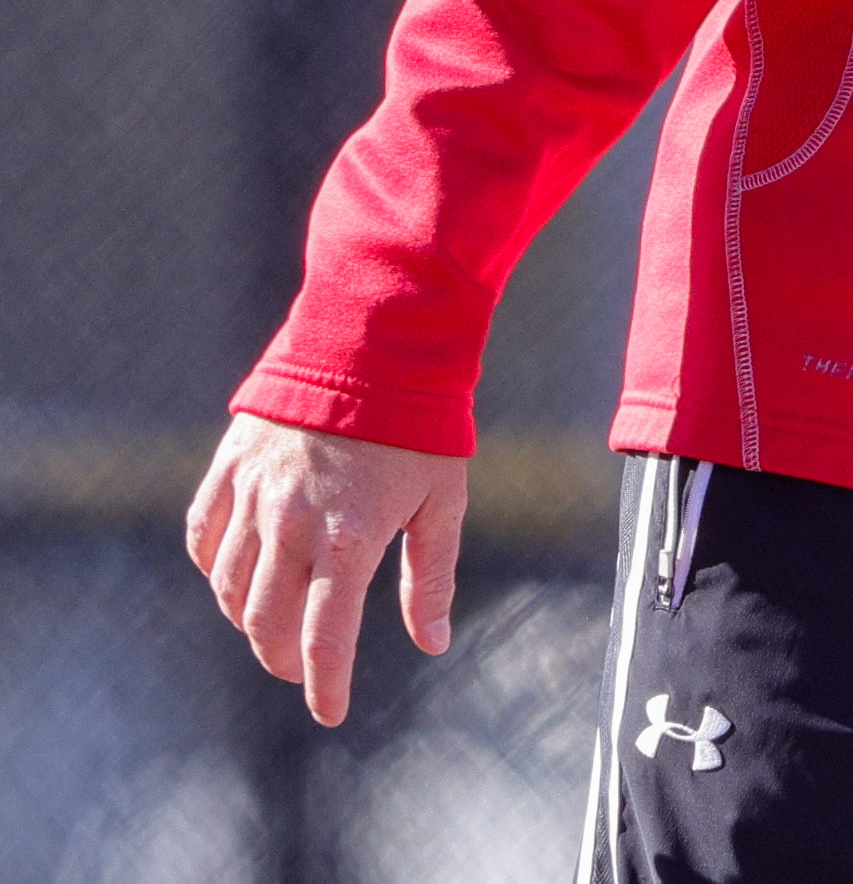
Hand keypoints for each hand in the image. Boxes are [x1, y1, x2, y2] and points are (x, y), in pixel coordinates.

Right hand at [183, 414, 470, 725]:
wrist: (377, 343)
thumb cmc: (421, 427)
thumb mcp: (442, 503)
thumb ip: (430, 577)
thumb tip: (433, 643)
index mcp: (348, 538)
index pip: (325, 638)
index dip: (324, 684)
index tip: (328, 713)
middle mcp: (291, 523)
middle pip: (265, 623)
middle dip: (282, 658)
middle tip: (301, 668)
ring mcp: (254, 496)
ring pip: (229, 587)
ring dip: (248, 619)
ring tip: (275, 625)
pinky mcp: (230, 468)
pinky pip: (205, 538)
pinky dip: (216, 570)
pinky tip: (237, 579)